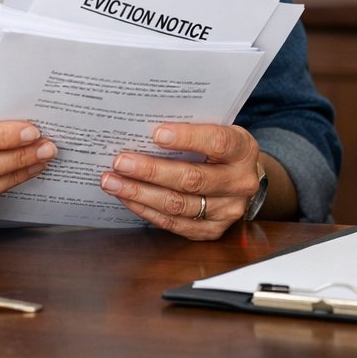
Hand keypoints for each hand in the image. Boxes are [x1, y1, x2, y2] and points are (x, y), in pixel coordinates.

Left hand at [100, 123, 264, 239]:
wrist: (241, 178)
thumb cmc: (221, 149)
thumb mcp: (217, 129)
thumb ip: (192, 128)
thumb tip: (144, 127)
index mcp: (243, 150)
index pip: (217, 142)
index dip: (187, 138)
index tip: (157, 133)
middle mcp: (240, 183)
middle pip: (192, 179)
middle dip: (151, 171)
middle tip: (120, 162)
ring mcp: (227, 211)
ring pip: (179, 205)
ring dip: (140, 193)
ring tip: (113, 182)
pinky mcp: (212, 231)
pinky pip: (174, 223)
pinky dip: (146, 209)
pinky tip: (128, 198)